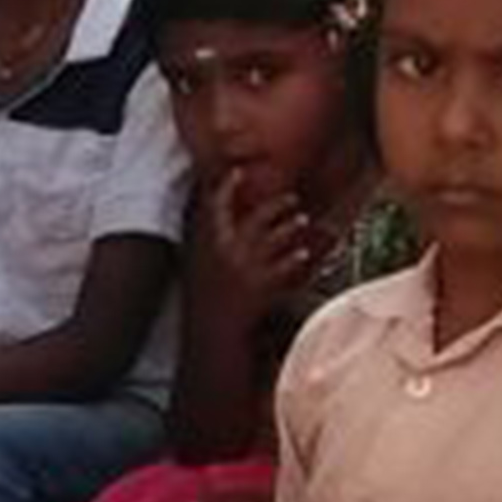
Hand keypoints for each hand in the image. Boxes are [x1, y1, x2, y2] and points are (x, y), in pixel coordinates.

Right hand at [202, 163, 325, 312]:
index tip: (240, 172)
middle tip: (292, 199)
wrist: (211, 329)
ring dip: (290, 227)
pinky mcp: (262, 288)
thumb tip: (208, 213)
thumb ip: (203, 238)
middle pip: (256, 219)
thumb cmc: (204, 294)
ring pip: (274, 240)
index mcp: (210, 244)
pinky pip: (283, 269)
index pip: (216, 206)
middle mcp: (229, 252)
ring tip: (302, 220)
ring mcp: (247, 270)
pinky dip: (295, 260)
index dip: (228, 186)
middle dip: (277, 206)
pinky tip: (305, 254)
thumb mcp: (196, 262)